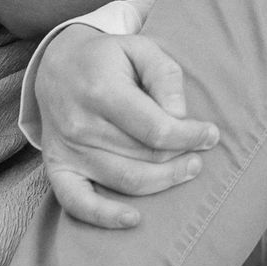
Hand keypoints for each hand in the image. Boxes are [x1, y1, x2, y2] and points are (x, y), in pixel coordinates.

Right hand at [32, 21, 220, 229]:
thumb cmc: (107, 58)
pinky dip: (104, 216)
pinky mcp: (58, 167)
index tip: (210, 135)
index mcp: (102, 91)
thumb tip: (179, 115)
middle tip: (199, 155)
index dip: (189, 137)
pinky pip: (76, 202)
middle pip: (144, 157)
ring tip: (185, 171)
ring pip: (124, 180)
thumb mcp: (139, 46)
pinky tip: (133, 219)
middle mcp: (81, 124)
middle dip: (180, 159)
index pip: (156, 129)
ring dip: (163, 182)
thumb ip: (165, 75)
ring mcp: (68, 149)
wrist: (56, 65)